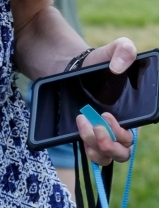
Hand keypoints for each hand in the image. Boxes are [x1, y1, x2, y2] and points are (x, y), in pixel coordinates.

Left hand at [75, 38, 136, 164]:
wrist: (73, 69)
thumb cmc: (99, 63)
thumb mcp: (113, 50)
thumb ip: (124, 49)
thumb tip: (119, 66)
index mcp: (133, 113)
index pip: (134, 135)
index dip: (122, 133)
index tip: (107, 116)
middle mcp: (120, 128)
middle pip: (123, 151)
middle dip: (109, 144)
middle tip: (95, 124)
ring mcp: (104, 135)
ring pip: (107, 157)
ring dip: (95, 147)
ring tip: (83, 123)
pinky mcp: (89, 137)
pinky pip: (95, 156)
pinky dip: (89, 150)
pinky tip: (80, 131)